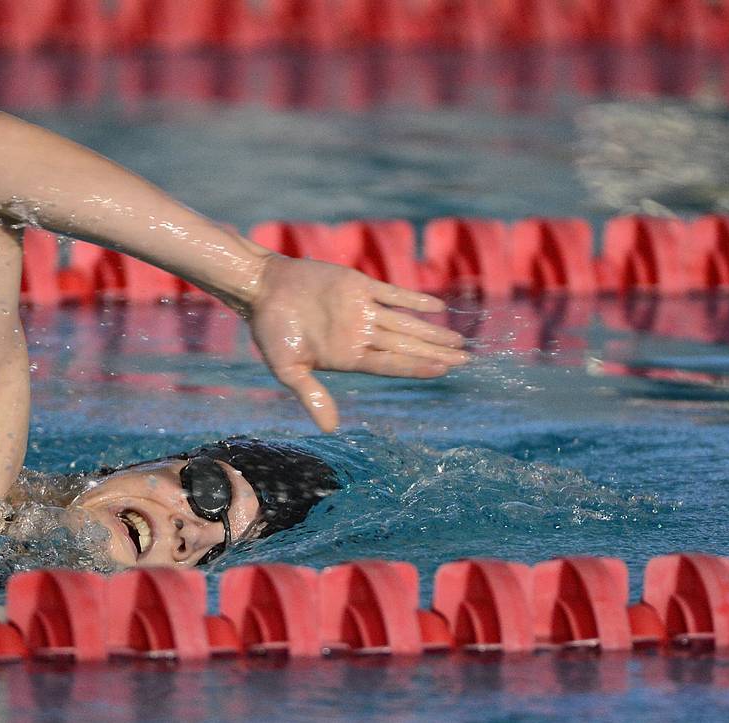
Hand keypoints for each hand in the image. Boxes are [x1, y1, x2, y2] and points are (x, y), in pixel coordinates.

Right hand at [246, 254, 469, 432]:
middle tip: (467, 360)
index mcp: (348, 356)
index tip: (445, 370)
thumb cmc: (271, 330)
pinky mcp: (358, 286)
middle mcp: (360, 335)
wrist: (262, 289)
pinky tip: (437, 308)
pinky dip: (414, 300)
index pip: (391, 364)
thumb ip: (310, 395)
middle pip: (405, 346)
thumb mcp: (286, 368)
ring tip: (459, 340)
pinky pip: (392, 294)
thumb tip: (330, 430)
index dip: (418, 367)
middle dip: (436, 352)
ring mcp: (361, 310)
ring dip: (432, 330)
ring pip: (405, 323)